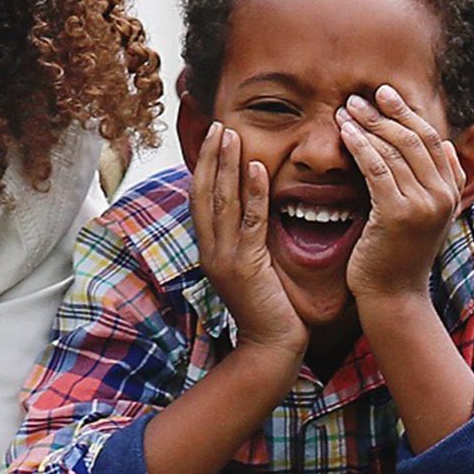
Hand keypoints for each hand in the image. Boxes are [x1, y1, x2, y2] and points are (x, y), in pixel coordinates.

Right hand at [191, 122, 307, 357]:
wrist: (270, 349)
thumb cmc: (270, 310)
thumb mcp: (253, 269)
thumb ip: (249, 240)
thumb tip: (256, 213)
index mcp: (211, 249)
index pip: (202, 199)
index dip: (206, 166)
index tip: (215, 138)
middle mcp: (211, 249)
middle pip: (204, 193)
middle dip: (210, 157)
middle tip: (218, 125)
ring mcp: (224, 257)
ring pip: (221, 202)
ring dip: (226, 165)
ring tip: (231, 135)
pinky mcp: (244, 266)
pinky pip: (248, 222)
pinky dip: (251, 193)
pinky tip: (256, 168)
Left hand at [336, 85, 464, 301]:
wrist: (393, 296)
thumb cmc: (397, 254)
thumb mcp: (420, 214)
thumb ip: (429, 181)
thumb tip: (438, 146)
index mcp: (450, 190)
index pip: (431, 138)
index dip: (407, 113)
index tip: (384, 94)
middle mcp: (442, 194)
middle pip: (414, 138)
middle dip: (385, 113)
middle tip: (358, 96)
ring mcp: (423, 204)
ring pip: (394, 150)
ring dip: (367, 124)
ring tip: (345, 109)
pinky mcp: (397, 214)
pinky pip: (376, 169)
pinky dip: (359, 146)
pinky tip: (344, 132)